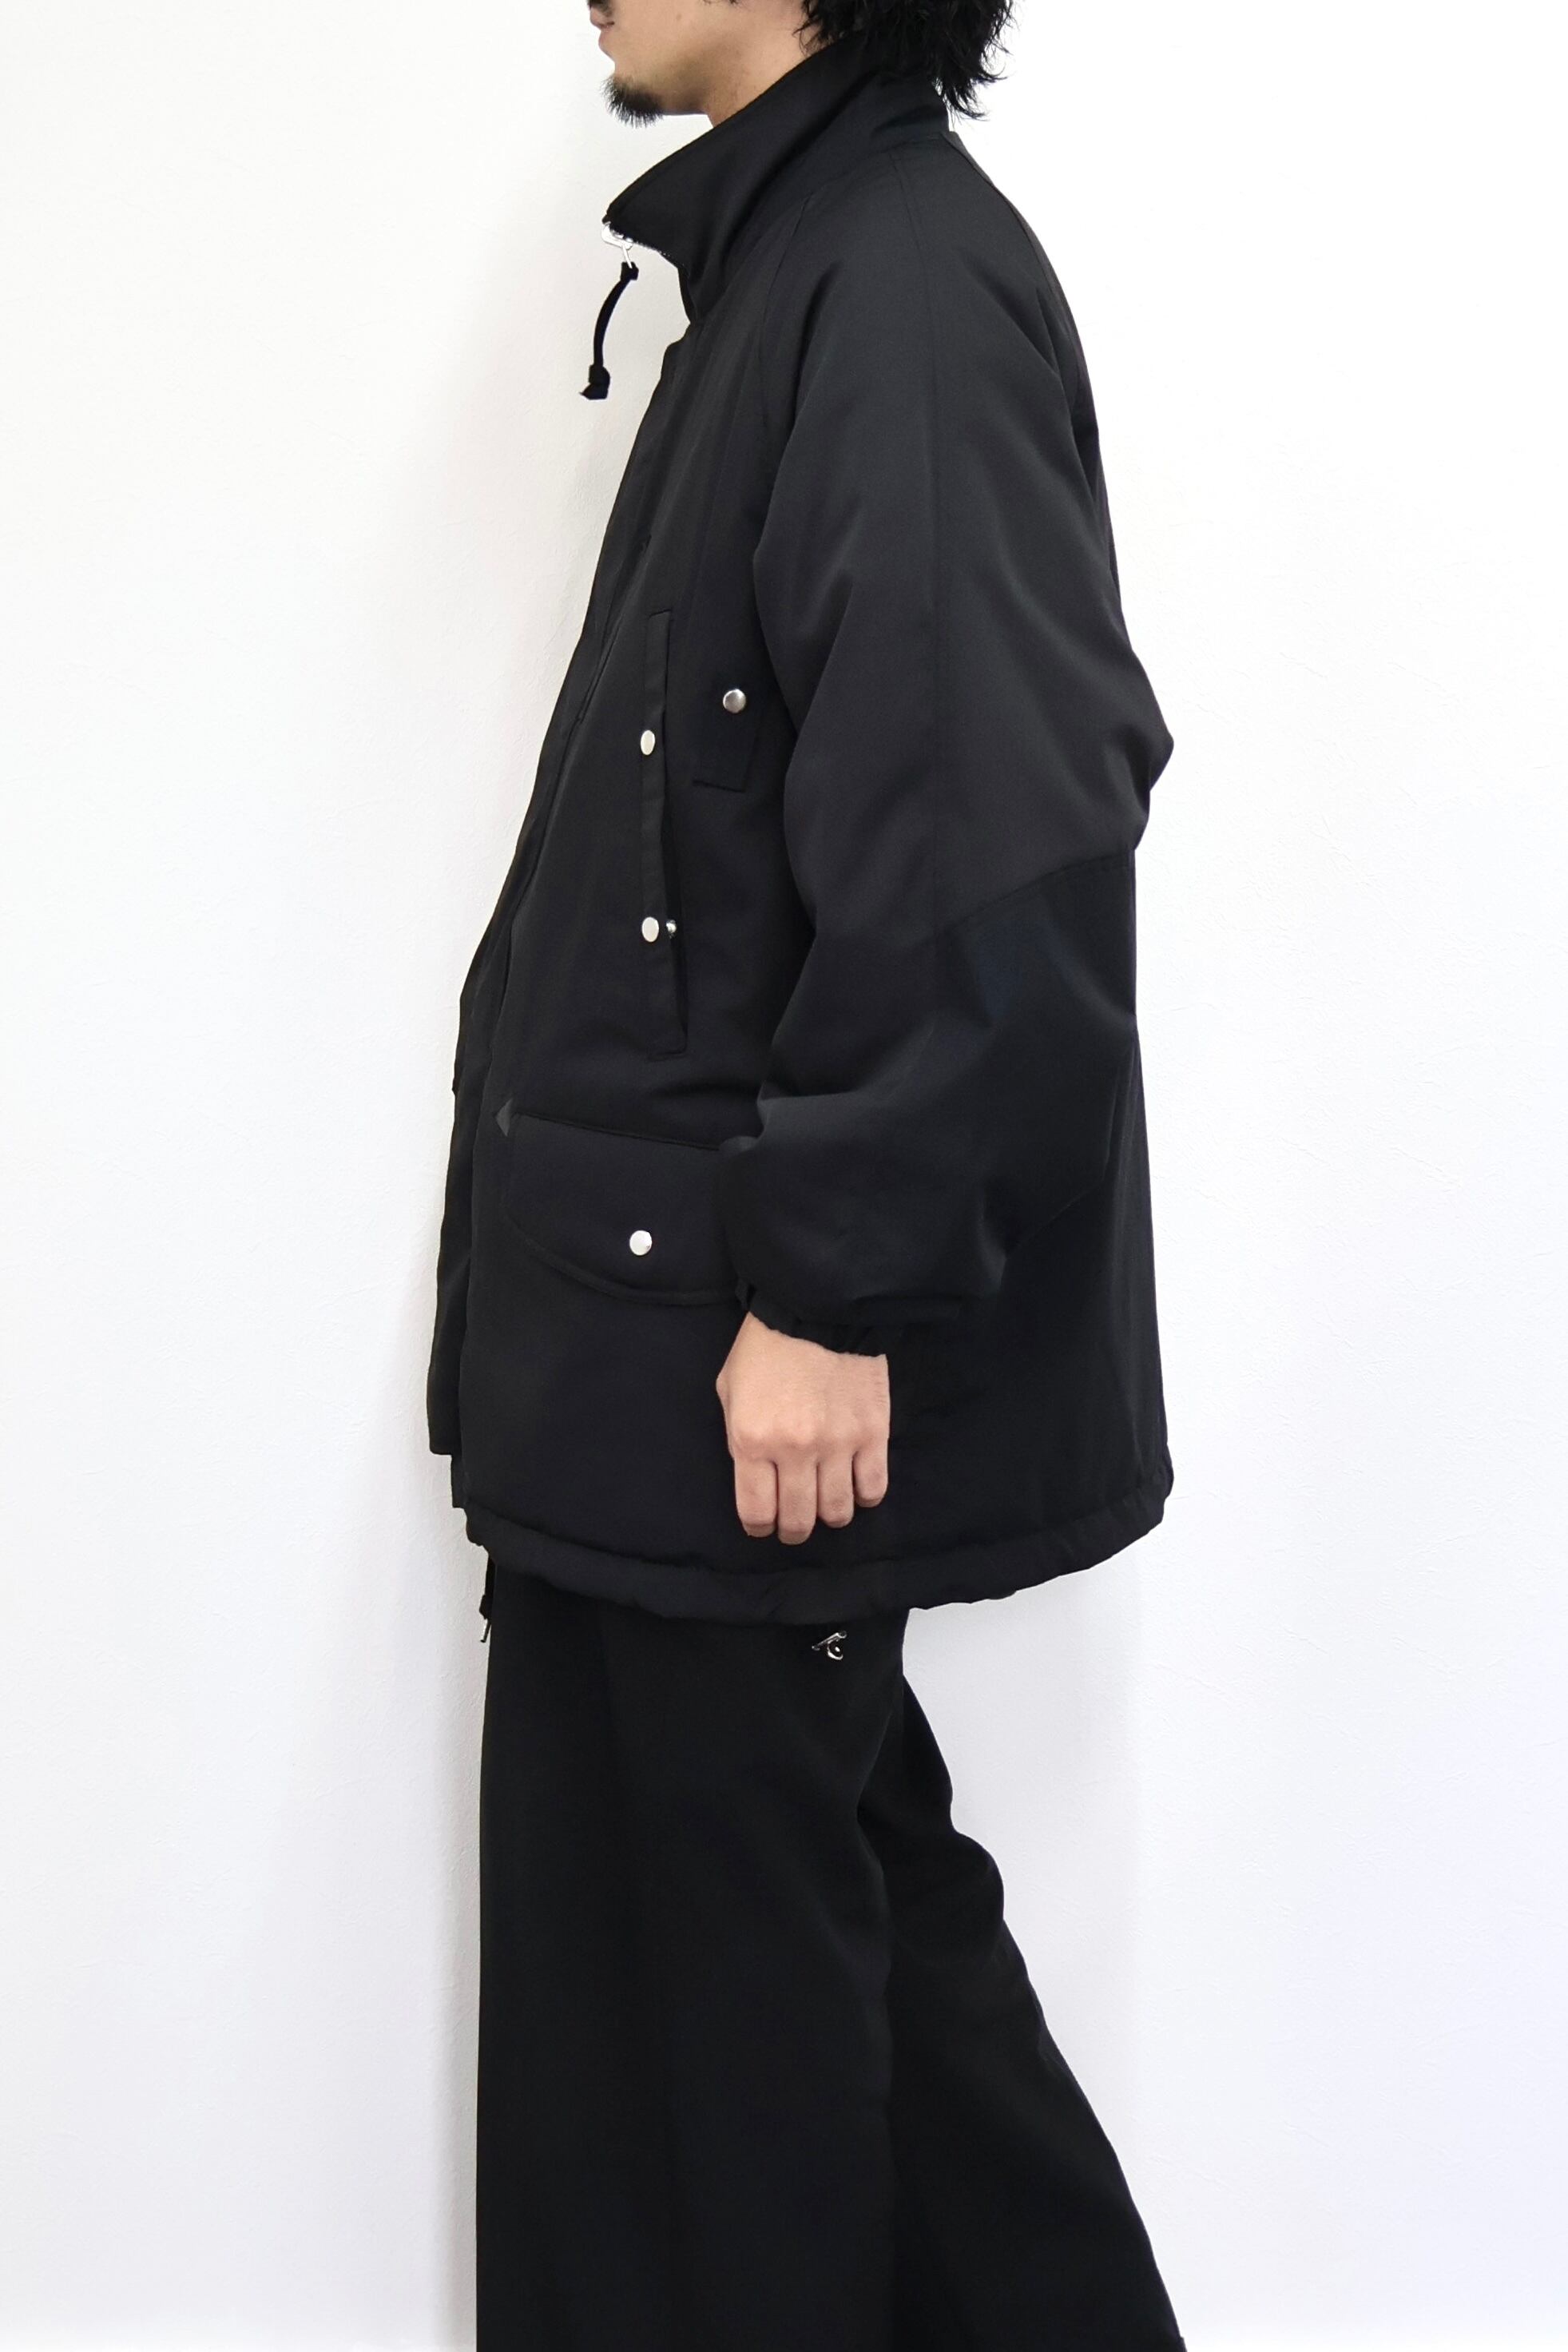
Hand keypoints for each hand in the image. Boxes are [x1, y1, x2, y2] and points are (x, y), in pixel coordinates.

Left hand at [714, 1312, 889, 1543]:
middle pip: (799, 1520)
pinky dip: (864, 1496)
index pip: (757, 1513)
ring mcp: (838, 1444)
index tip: (764, 1526)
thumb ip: (740, 1440)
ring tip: (825, 1503)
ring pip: (838, 1512)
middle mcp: (795, 1450)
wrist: (818, 1307)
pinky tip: (855, 1486)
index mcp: (752, 1440)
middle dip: (793, 1530)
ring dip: (829, 1515)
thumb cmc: (766, 1347)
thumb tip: (757, 1478)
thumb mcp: (730, 1392)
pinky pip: (873, 1488)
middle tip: (794, 1523)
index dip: (759, 1528)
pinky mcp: (873, 1433)